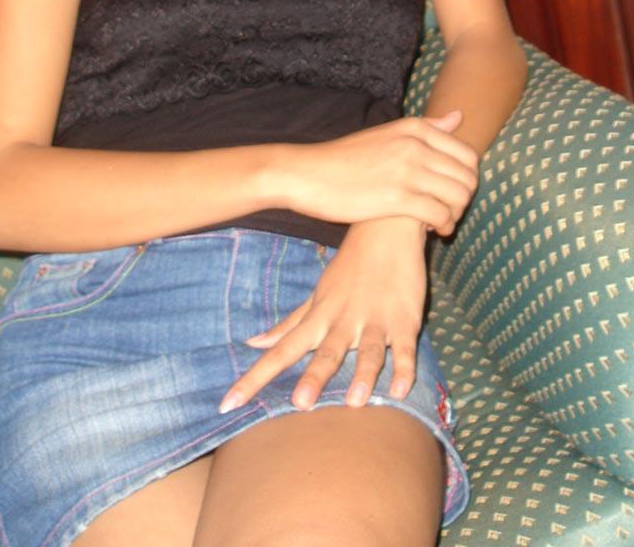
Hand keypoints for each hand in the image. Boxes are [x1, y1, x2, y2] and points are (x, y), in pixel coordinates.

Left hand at [219, 217, 428, 413]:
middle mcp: (343, 321)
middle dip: (313, 378)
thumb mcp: (317, 295)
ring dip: (362, 375)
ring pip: (368, 351)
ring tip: (355, 403)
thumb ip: (288, 324)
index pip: (280, 351)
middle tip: (299, 405)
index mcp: (318, 318)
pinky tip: (401, 390)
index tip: (228, 405)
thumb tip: (253, 343)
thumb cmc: (349, 266)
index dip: (254, 379)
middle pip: (325, 353)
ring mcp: (375, 320)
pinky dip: (405, 367)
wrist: (386, 227)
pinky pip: (405, 347)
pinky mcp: (405, 320)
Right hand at [287, 109, 478, 235]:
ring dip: (456, 215)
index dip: (468, 179)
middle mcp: (416, 145)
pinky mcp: (397, 198)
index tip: (452, 192)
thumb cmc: (346, 158)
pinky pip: (439, 214)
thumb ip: (427, 127)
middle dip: (465, 199)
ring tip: (441, 223)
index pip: (469, 156)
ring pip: (459, 196)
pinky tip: (431, 231)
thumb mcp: (389, 134)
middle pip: (468, 177)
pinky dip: (442, 226)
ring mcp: (407, 170)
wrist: (307, 174)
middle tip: (449, 211)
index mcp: (416, 128)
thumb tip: (459, 116)